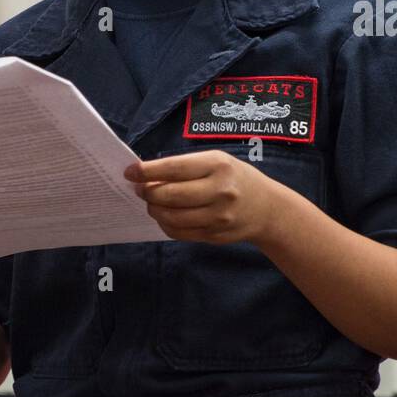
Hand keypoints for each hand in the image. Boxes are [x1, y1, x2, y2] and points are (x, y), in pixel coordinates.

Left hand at [125, 151, 285, 244]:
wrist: (267, 208)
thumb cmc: (236, 178)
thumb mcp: (218, 162)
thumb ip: (186, 168)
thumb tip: (147, 176)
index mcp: (218, 166)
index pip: (174, 168)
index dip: (147, 171)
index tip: (130, 172)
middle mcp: (219, 191)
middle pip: (170, 195)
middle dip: (148, 192)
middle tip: (140, 189)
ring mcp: (218, 216)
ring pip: (171, 217)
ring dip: (154, 209)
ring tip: (152, 202)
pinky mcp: (214, 234)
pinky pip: (179, 232)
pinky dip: (165, 224)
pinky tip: (165, 216)